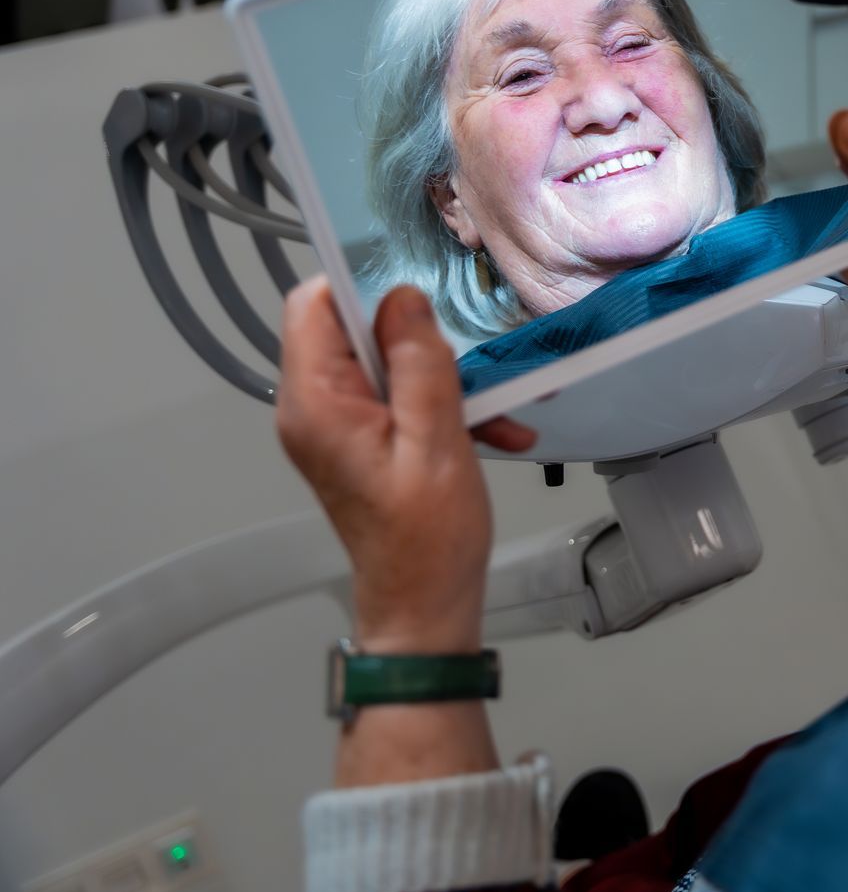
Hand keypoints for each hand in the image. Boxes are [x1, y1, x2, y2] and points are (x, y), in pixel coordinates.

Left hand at [276, 280, 534, 652]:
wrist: (426, 605)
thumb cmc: (427, 541)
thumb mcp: (436, 441)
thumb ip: (419, 364)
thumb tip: (403, 301)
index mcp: (317, 406)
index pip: (311, 305)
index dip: (361, 286)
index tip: (415, 295)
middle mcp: (314, 411)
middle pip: (353, 331)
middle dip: (421, 341)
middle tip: (464, 368)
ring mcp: (337, 426)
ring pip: (386, 363)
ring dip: (445, 378)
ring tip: (492, 410)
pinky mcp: (361, 440)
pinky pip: (399, 397)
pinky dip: (444, 405)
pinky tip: (489, 429)